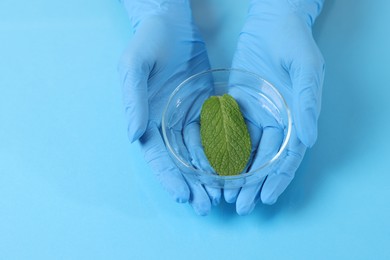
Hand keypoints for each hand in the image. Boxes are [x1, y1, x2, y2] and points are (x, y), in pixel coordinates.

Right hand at [118, 0, 220, 214]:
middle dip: (192, 184)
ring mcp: (187, 116)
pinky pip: (215, 133)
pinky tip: (234, 166)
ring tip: (222, 194)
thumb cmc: (149, 40)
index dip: (168, 176)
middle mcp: (166, 122)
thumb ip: (134, 100)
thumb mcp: (135, 66)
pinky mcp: (205, 107)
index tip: (182, 195)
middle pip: (179, 160)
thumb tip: (133, 136)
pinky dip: (223, 151)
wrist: (171, 21)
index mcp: (147, 117)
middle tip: (207, 205)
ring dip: (210, 174)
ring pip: (200, 152)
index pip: (157, 155)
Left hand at [228, 0, 324, 214]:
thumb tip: (310, 140)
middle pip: (263, 159)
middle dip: (252, 184)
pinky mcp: (235, 105)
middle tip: (239, 205)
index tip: (265, 198)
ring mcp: (254, 115)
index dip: (277, 179)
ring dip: (234, 173)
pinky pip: (226, 131)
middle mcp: (274, 121)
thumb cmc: (294, 43)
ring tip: (223, 193)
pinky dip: (219, 149)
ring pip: (243, 150)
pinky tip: (210, 165)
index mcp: (295, 118)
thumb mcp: (306, 70)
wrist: (271, 22)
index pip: (287, 156)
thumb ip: (306, 104)